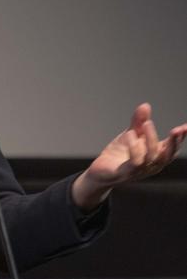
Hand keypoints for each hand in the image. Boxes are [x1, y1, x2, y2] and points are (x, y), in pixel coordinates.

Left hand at [72, 102, 186, 210]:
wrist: (100, 171)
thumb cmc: (119, 154)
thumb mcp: (130, 134)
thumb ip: (139, 122)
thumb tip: (145, 105)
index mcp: (155, 156)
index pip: (172, 148)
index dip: (180, 138)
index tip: (186, 127)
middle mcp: (151, 165)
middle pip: (167, 155)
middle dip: (174, 142)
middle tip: (177, 129)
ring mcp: (139, 171)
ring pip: (152, 157)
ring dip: (152, 140)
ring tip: (148, 123)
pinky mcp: (125, 173)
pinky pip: (135, 162)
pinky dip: (134, 148)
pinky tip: (130, 135)